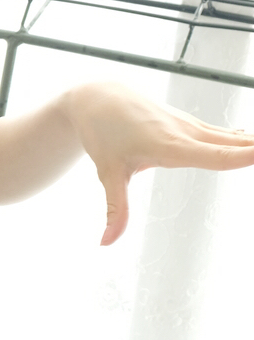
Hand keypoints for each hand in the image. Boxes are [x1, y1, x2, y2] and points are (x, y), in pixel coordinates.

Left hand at [63, 80, 253, 245]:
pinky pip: (227, 135)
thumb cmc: (103, 132)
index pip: (215, 155)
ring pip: (235, 137)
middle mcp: (188, 133)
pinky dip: (247, 141)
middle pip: (236, 144)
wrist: (100, 97)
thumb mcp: (107, 172)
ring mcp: (193, 127)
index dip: (243, 156)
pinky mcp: (193, 126)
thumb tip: (106, 242)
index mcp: (170, 145)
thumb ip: (115, 209)